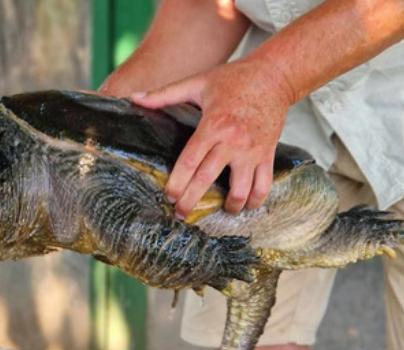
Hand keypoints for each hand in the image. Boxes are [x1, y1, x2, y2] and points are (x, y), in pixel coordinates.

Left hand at [131, 58, 293, 216]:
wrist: (274, 76)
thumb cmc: (233, 79)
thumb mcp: (197, 83)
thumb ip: (164, 94)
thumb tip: (134, 99)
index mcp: (213, 126)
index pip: (190, 161)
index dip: (177, 183)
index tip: (168, 196)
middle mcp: (233, 142)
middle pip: (207, 179)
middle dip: (191, 201)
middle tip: (180, 214)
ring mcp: (253, 151)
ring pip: (241, 189)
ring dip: (228, 206)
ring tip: (218, 211)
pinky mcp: (268, 154)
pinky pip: (264, 185)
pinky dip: (255, 200)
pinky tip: (244, 205)